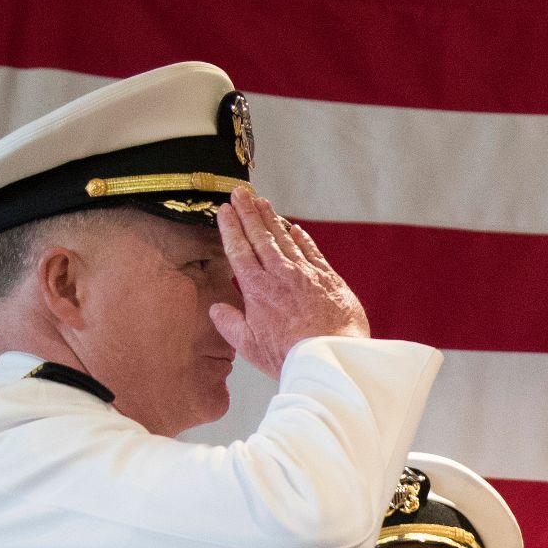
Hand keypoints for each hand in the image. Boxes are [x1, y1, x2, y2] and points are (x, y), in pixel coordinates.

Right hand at [210, 186, 368, 377]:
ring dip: (272, 218)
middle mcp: (280, 274)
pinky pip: (312, 251)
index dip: (231, 227)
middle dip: (248, 211)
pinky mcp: (328, 278)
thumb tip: (216, 310)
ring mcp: (305, 273)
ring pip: (285, 238)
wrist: (331, 355)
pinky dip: (302, 238)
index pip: (239, 249)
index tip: (224, 210)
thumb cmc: (290, 355)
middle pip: (260, 236)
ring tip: (262, 202)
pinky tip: (296, 229)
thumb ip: (230, 325)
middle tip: (240, 192)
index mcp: (257, 288)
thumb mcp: (250, 346)